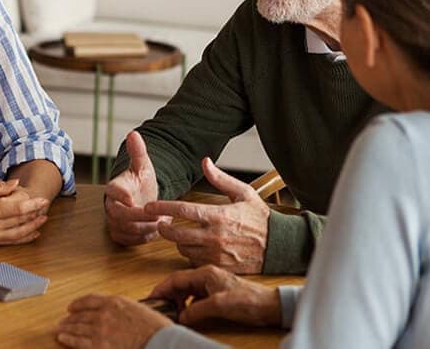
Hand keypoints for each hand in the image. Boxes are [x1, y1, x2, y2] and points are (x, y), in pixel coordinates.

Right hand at [0, 178, 48, 245]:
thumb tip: (15, 184)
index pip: (17, 208)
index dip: (33, 204)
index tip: (43, 200)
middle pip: (20, 221)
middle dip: (35, 214)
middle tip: (46, 206)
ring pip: (18, 234)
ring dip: (32, 227)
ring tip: (43, 219)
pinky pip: (10, 242)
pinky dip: (23, 238)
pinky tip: (32, 234)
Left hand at [56, 294, 172, 348]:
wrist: (159, 342)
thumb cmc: (154, 329)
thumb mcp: (137, 309)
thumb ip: (121, 309)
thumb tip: (114, 313)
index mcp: (114, 302)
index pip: (89, 300)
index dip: (78, 304)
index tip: (71, 307)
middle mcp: (104, 313)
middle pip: (81, 314)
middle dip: (70, 318)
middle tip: (62, 320)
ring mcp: (100, 330)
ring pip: (77, 327)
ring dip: (66, 328)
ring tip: (59, 329)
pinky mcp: (99, 346)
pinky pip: (78, 341)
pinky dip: (68, 339)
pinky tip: (62, 338)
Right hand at [104, 132, 160, 245]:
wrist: (142, 198)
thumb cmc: (141, 182)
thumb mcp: (143, 166)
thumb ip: (138, 151)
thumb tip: (134, 133)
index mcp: (114, 187)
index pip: (111, 191)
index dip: (120, 195)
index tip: (132, 199)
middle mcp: (110, 205)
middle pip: (118, 214)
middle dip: (140, 217)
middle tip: (159, 216)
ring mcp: (113, 221)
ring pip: (125, 229)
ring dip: (145, 228)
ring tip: (162, 221)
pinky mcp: (119, 234)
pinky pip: (129, 240)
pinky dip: (143, 238)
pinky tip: (155, 230)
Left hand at [144, 158, 268, 273]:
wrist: (280, 245)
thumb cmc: (261, 218)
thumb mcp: (243, 193)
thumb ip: (221, 179)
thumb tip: (205, 162)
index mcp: (219, 215)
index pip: (182, 210)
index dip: (162, 207)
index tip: (148, 207)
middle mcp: (215, 236)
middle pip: (176, 234)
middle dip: (164, 228)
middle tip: (160, 223)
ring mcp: (217, 254)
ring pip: (184, 249)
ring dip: (178, 242)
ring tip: (181, 235)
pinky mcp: (220, 266)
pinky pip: (196, 262)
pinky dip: (191, 255)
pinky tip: (195, 247)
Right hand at [148, 265, 280, 326]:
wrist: (270, 305)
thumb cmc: (249, 300)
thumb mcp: (219, 305)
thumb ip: (197, 310)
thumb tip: (180, 316)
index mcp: (205, 273)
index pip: (175, 279)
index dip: (161, 289)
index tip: (151, 299)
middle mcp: (206, 276)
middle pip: (179, 284)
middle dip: (168, 295)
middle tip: (160, 308)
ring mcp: (212, 285)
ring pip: (187, 291)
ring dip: (178, 301)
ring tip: (173, 312)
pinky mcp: (217, 293)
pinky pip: (196, 297)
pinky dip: (188, 305)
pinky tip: (188, 313)